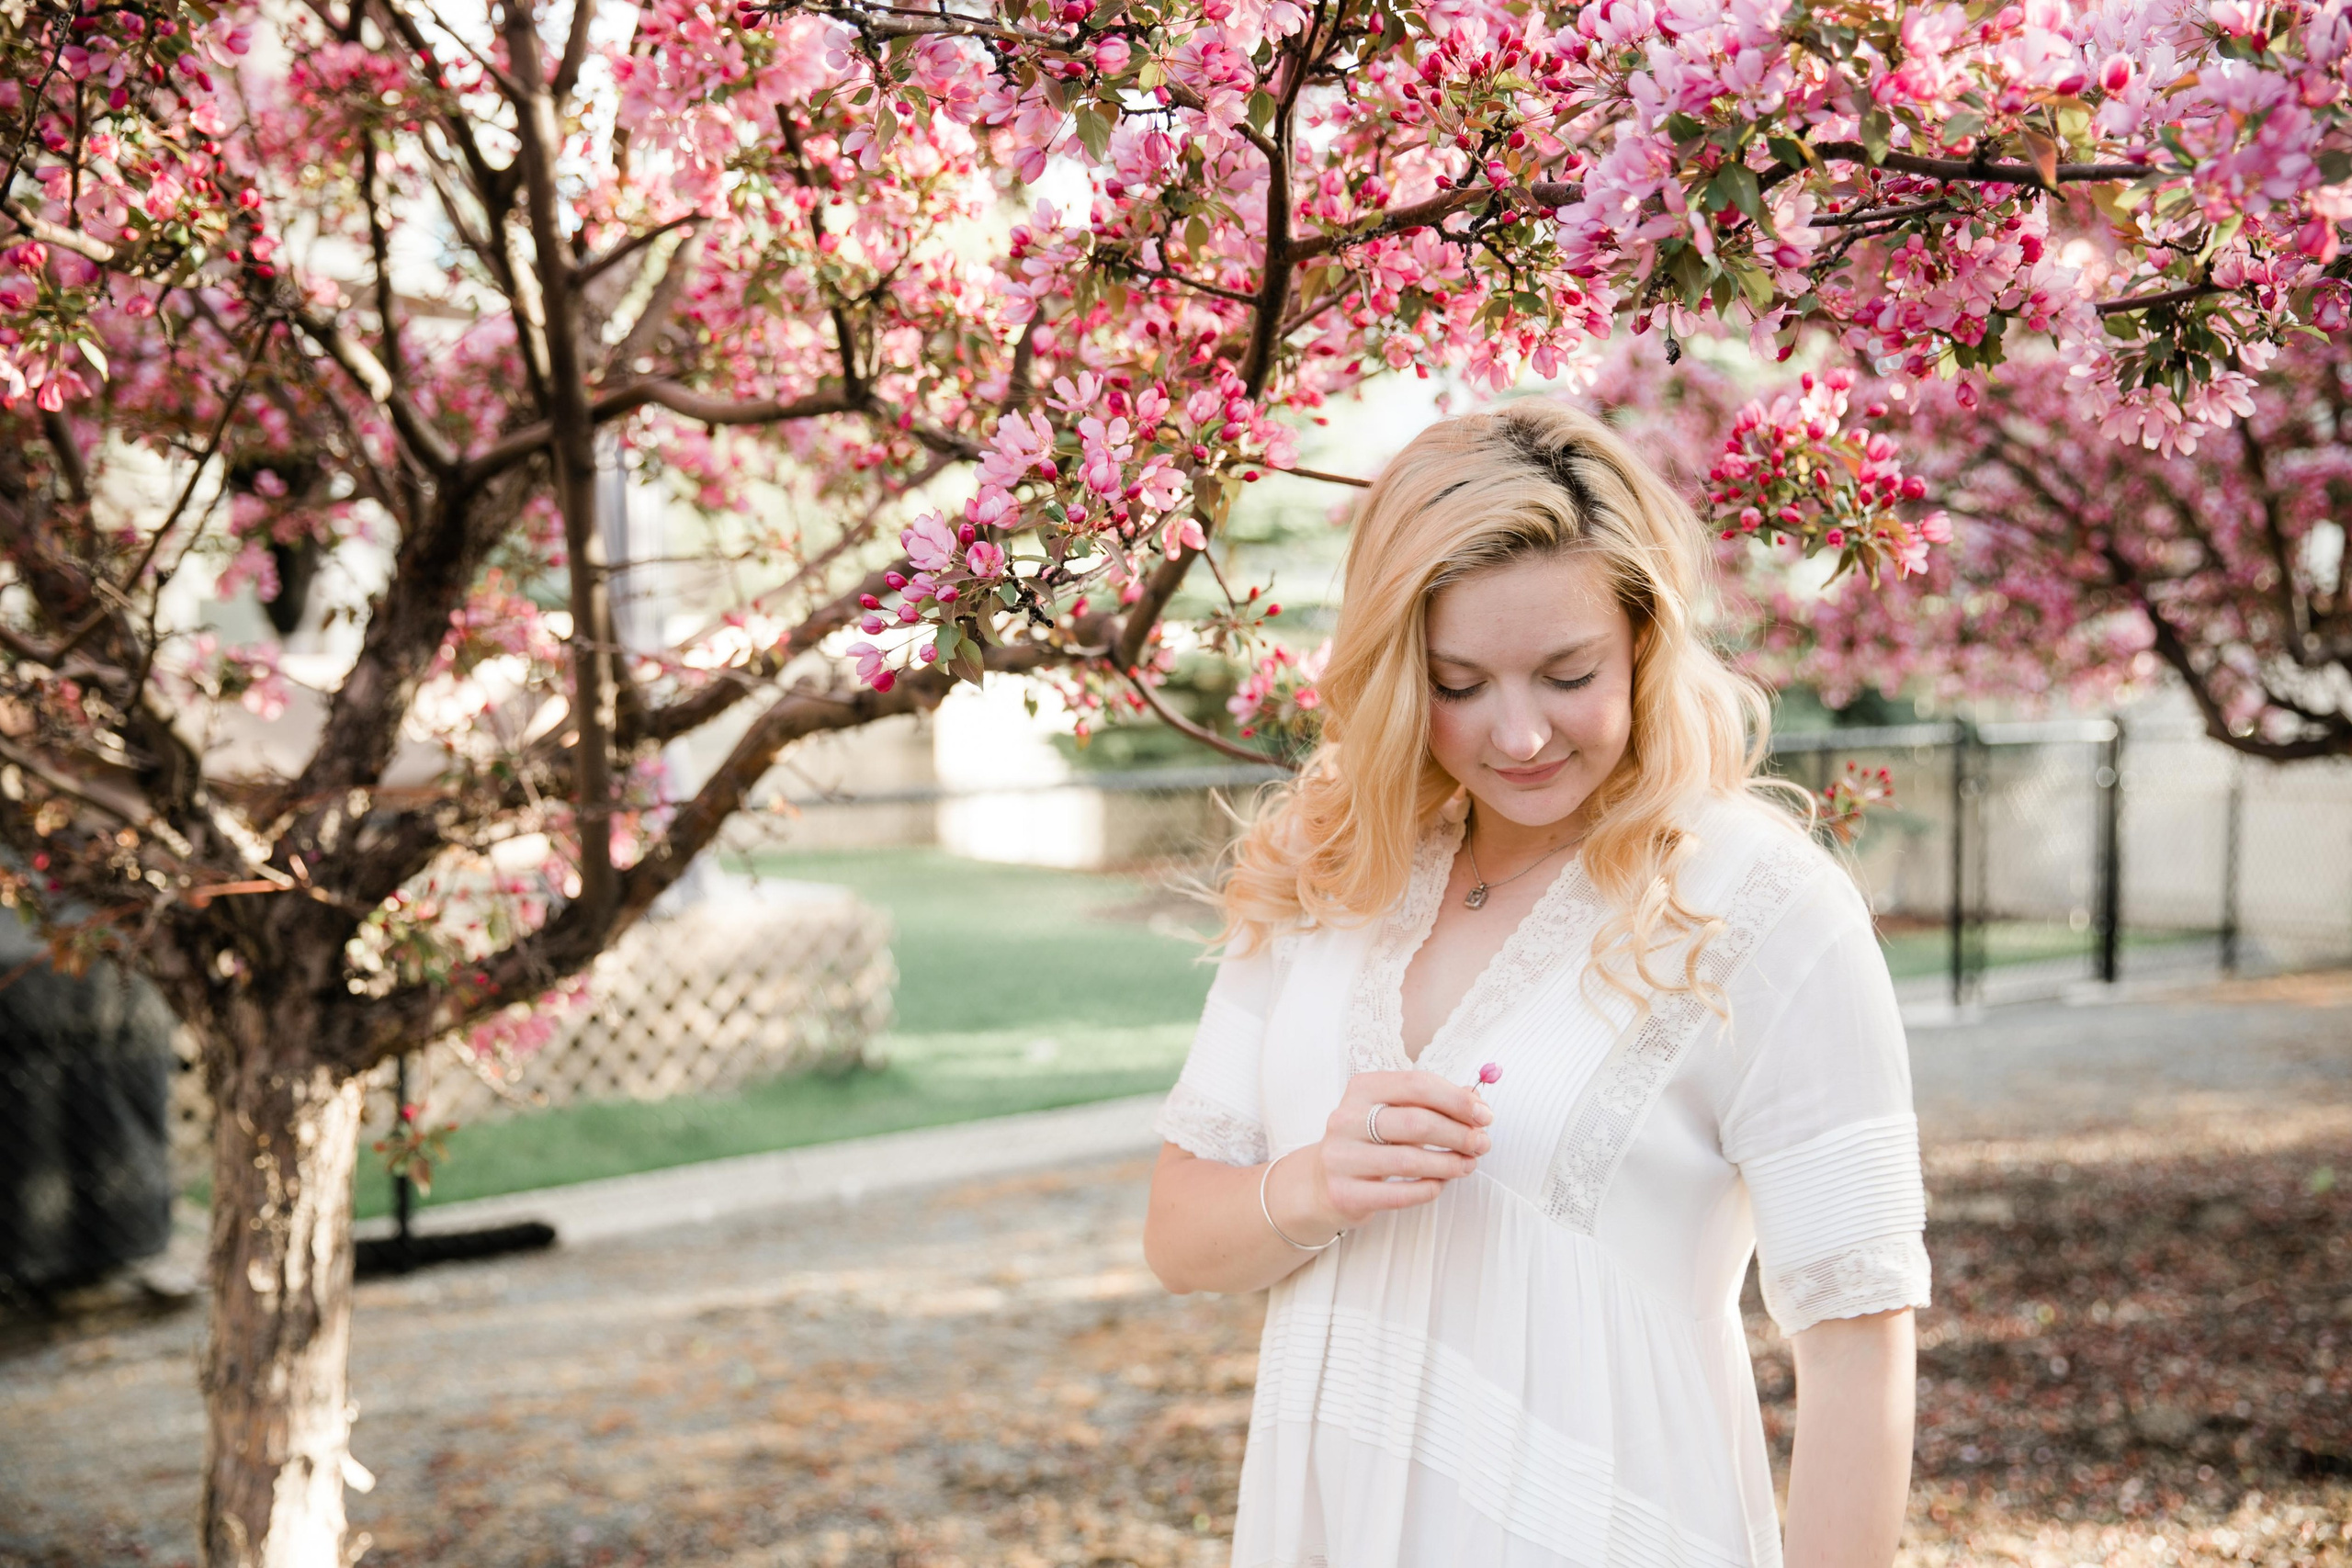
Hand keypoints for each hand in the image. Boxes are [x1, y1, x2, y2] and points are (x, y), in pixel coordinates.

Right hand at [1275, 1070, 1493, 1236]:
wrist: (1321, 1182)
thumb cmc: (1370, 1142)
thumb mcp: (1394, 1113)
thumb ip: (1434, 1103)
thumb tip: (1477, 1101)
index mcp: (1362, 1088)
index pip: (1416, 1084)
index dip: (1456, 1099)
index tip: (1484, 1115)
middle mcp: (1346, 1119)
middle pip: (1416, 1122)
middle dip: (1459, 1133)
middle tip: (1482, 1144)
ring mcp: (1342, 1157)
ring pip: (1410, 1160)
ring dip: (1449, 1164)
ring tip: (1467, 1165)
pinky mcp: (1345, 1193)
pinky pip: (1399, 1193)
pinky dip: (1429, 1189)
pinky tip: (1440, 1184)